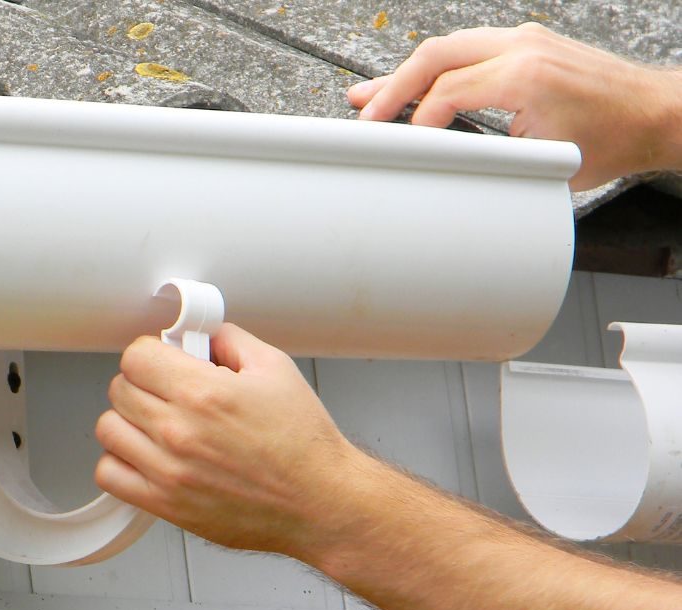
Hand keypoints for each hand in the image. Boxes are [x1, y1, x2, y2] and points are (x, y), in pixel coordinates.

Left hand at [94, 326, 370, 562]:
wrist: (320, 502)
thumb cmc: (303, 444)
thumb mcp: (275, 369)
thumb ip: (230, 341)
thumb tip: (201, 335)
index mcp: (203, 392)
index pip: (136, 356)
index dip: (150, 354)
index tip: (163, 362)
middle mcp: (179, 430)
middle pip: (119, 389)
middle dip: (142, 383)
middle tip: (165, 391)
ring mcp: (167, 470)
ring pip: (109, 429)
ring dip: (127, 421)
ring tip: (154, 423)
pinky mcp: (165, 503)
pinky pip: (109, 474)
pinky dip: (120, 463)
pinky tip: (145, 456)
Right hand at [347, 23, 681, 189]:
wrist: (654, 114)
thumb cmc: (613, 139)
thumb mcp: (543, 162)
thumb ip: (488, 158)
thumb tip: (442, 165)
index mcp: (524, 74)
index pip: (446, 91)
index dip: (415, 122)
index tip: (399, 146)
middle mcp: (522, 47)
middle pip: (436, 55)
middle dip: (392, 86)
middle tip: (362, 112)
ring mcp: (525, 40)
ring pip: (448, 47)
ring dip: (408, 73)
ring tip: (369, 95)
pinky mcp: (527, 44)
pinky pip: (468, 49)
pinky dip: (436, 68)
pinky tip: (413, 83)